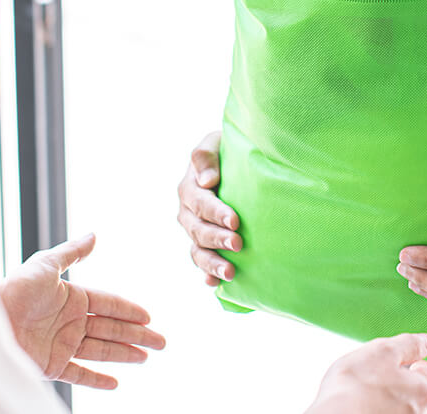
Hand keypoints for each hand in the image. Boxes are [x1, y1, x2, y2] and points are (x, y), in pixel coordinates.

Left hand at [0, 234, 165, 388]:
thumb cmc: (14, 288)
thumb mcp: (45, 264)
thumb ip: (72, 252)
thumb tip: (95, 235)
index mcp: (72, 297)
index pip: (109, 304)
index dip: (130, 310)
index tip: (150, 317)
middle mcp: (70, 322)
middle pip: (111, 328)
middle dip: (137, 335)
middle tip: (161, 343)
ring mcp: (62, 345)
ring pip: (101, 351)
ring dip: (124, 354)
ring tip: (146, 357)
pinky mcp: (51, 366)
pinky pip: (79, 375)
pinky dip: (97, 380)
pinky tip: (116, 383)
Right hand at [176, 131, 241, 285]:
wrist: (235, 161)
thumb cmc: (226, 149)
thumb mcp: (215, 143)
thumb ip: (206, 156)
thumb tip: (207, 181)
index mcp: (189, 187)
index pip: (200, 202)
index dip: (216, 212)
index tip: (235, 221)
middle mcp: (188, 212)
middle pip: (198, 230)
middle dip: (217, 239)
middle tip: (238, 244)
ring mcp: (194, 230)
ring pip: (198, 250)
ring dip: (212, 263)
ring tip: (230, 273)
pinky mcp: (204, 244)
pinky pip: (202, 261)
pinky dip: (207, 273)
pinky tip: (215, 283)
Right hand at [306, 334, 426, 413]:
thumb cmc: (355, 387)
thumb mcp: (382, 352)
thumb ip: (408, 345)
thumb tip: (426, 341)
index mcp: (421, 390)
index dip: (411, 360)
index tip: (395, 358)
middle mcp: (416, 412)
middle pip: (411, 389)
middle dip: (395, 379)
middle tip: (372, 372)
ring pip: (396, 403)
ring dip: (383, 395)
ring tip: (361, 389)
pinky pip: (382, 411)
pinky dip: (373, 407)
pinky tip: (358, 403)